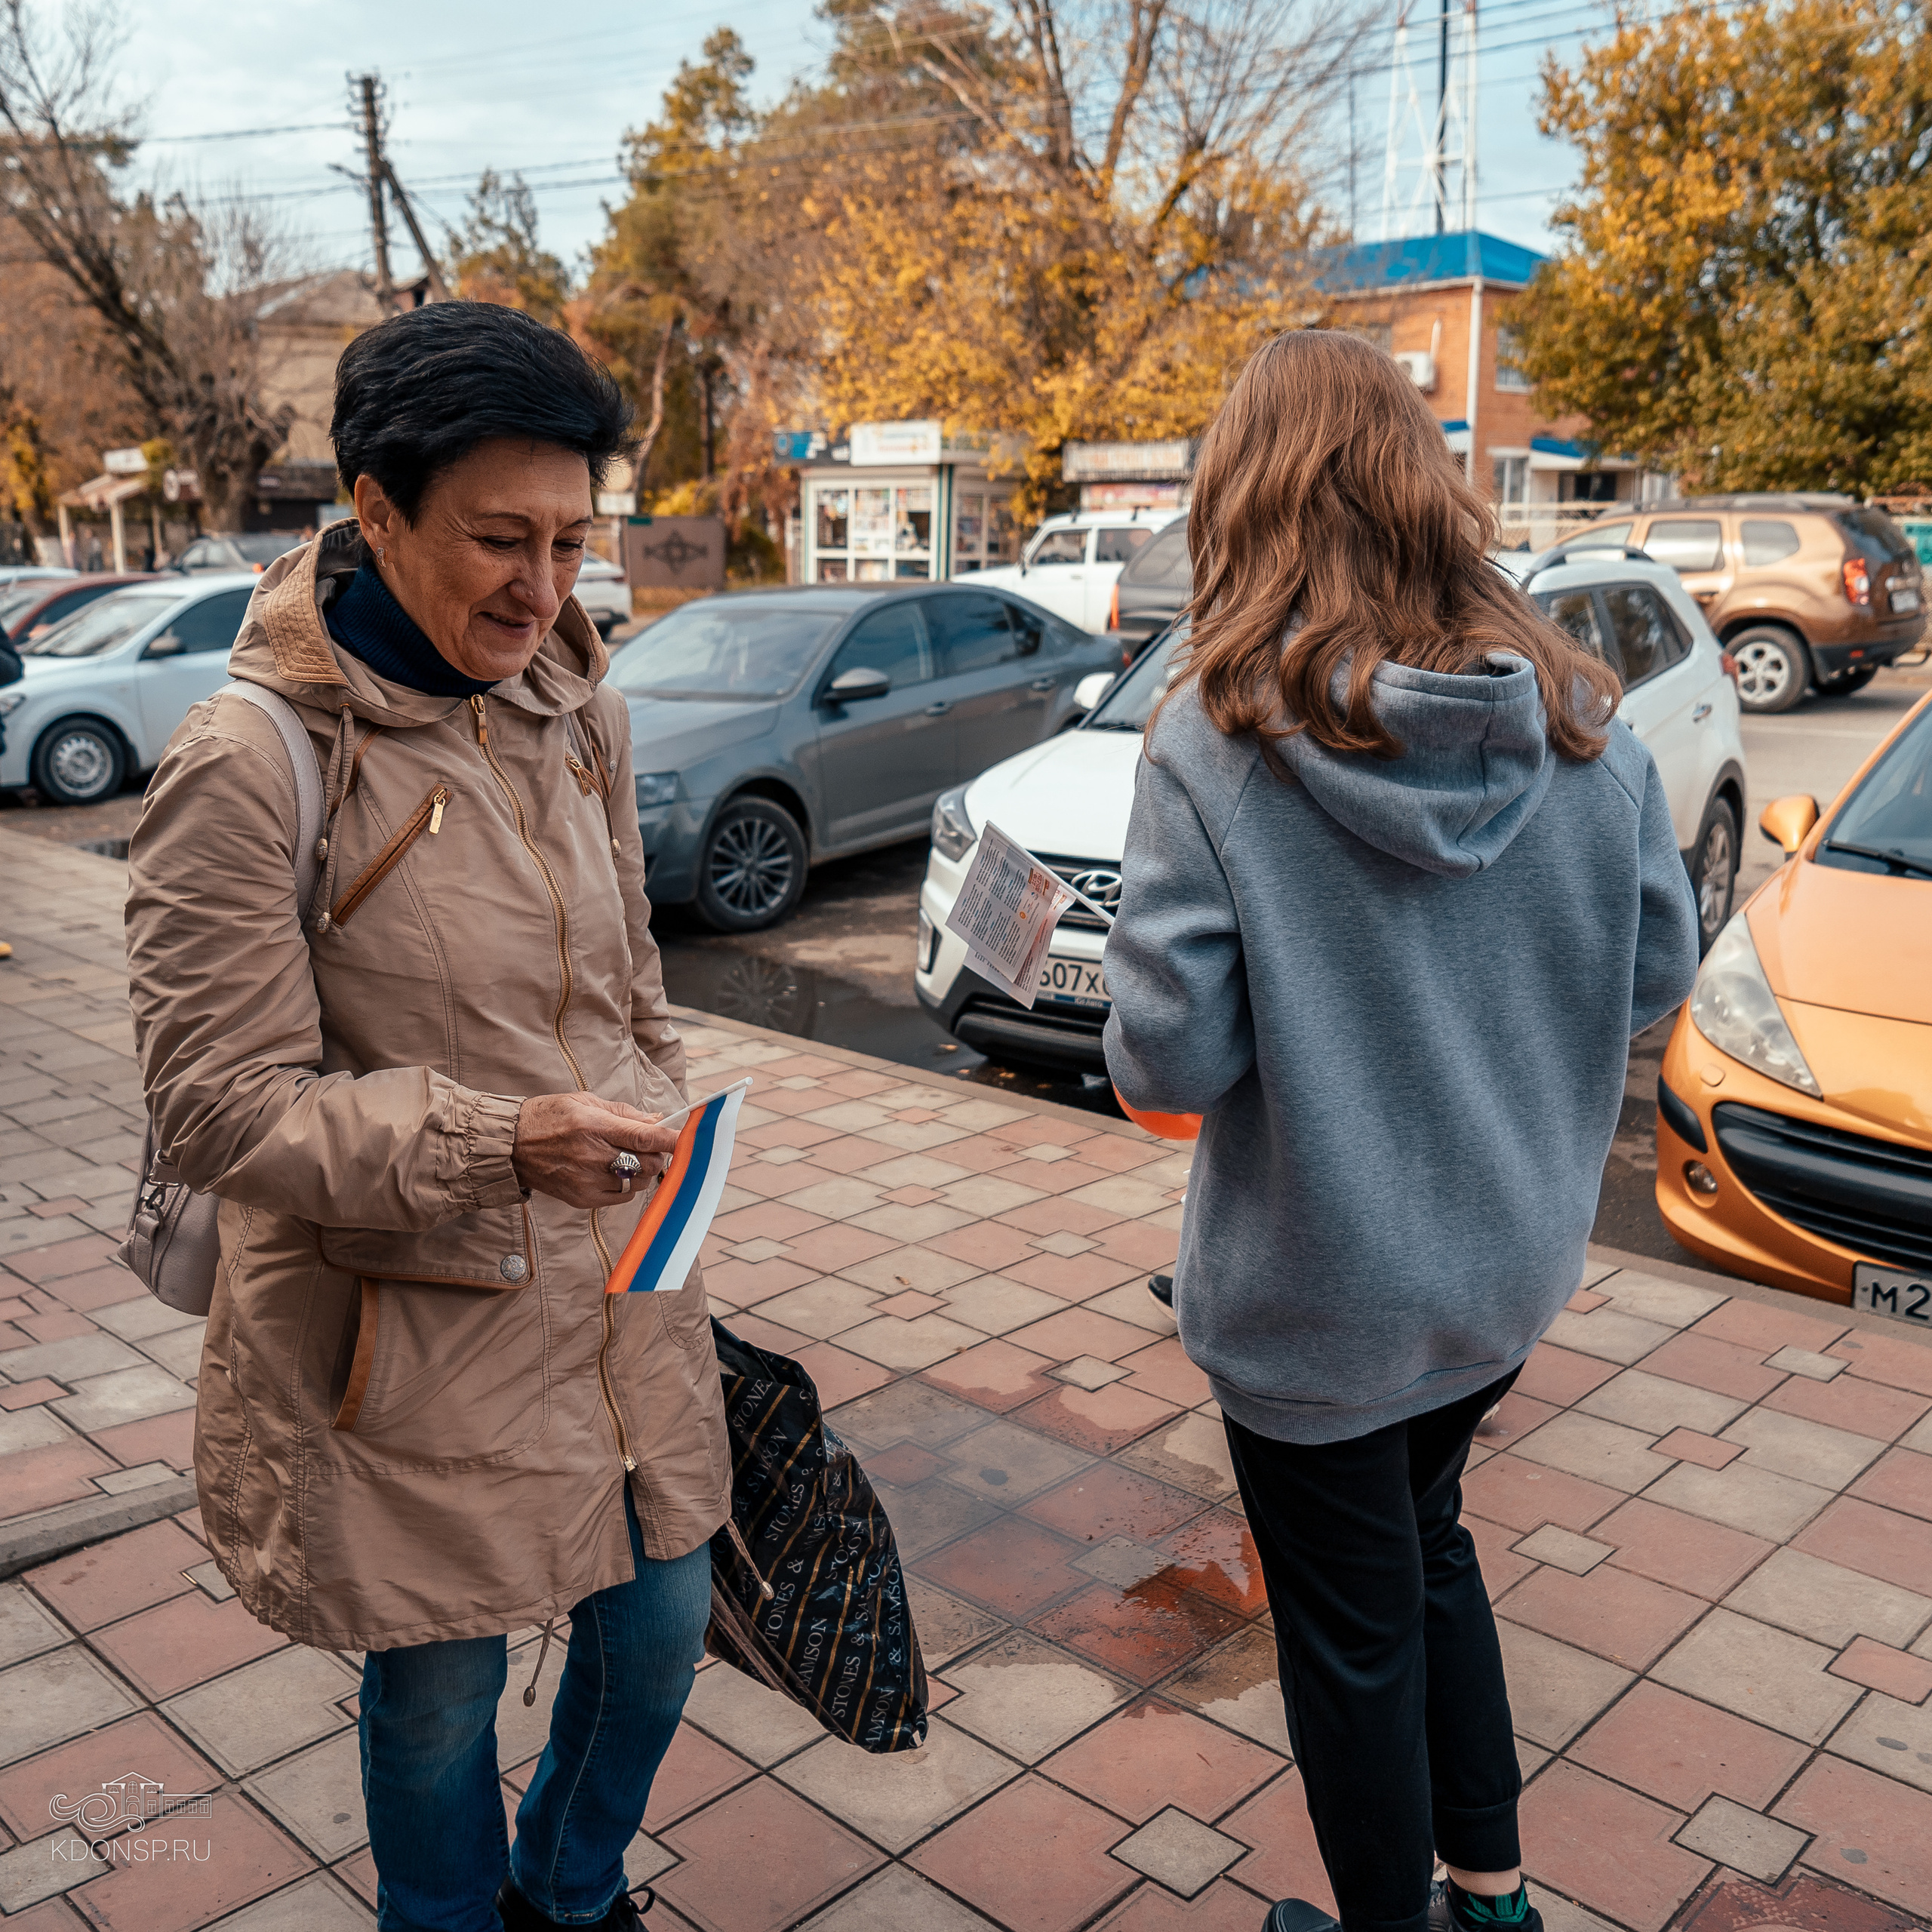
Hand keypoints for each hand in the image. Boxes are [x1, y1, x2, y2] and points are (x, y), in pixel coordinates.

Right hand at [512, 1093, 679, 1208]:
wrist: (509, 1146)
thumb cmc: (549, 1117)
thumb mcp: (585, 1101)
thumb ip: (624, 1112)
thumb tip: (657, 1120)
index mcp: (594, 1125)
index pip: (645, 1137)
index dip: (671, 1140)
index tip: (688, 1139)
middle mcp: (592, 1155)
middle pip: (648, 1164)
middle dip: (657, 1155)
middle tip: (650, 1147)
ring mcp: (587, 1180)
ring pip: (638, 1183)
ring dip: (641, 1172)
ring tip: (624, 1158)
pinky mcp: (582, 1199)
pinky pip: (621, 1198)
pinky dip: (625, 1186)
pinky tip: (610, 1172)